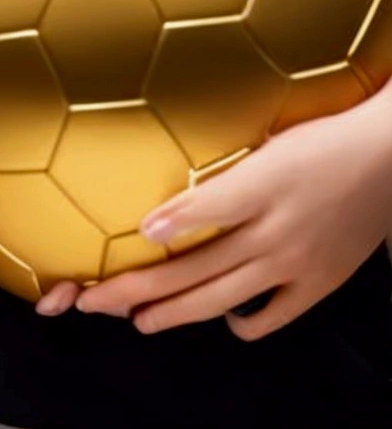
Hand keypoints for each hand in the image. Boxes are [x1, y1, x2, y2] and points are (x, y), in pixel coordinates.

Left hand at [34, 90, 391, 335]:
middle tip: (98, 301)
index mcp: (259, 187)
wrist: (386, 158)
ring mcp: (294, 264)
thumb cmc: (324, 139)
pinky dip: (241, 323)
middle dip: (139, 289)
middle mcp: (273, 232)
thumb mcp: (270, 142)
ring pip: (221, 298)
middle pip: (195, 268)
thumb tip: (173, 200)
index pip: (201, 211)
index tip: (134, 235)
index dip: (167, 223)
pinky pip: (271, 317)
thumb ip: (224, 173)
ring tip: (141, 320)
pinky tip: (223, 316)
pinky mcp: (317, 285)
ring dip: (175, 312)